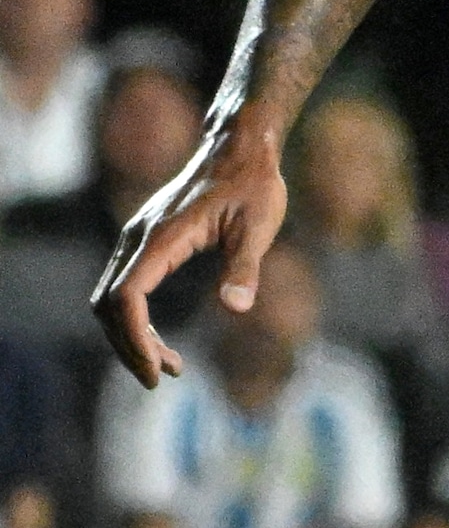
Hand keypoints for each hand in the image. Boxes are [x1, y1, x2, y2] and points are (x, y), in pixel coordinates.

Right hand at [93, 130, 289, 388]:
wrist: (241, 148)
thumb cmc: (255, 185)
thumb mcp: (260, 227)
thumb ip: (245, 267)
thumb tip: (236, 308)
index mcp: (162, 237)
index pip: (127, 297)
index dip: (135, 338)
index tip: (156, 371)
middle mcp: (139, 237)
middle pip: (110, 304)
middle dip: (129, 346)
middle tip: (161, 379)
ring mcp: (138, 238)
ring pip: (112, 297)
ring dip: (131, 335)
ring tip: (169, 366)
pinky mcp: (146, 240)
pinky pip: (125, 286)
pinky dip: (135, 318)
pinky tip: (162, 340)